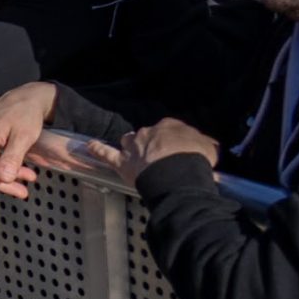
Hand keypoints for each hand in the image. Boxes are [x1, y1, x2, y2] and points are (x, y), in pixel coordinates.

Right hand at [0, 81, 57, 207]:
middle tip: (22, 193)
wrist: (31, 95)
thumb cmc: (26, 111)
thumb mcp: (24, 135)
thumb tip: (4, 178)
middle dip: (4, 184)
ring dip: (10, 176)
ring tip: (30, 179)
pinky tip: (25, 170)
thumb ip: (12, 157)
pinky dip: (11, 166)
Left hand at [88, 117, 219, 183]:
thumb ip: (206, 145)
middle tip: (160, 157)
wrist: (176, 173)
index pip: (170, 129)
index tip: (177, 148)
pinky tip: (89, 146)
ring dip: (130, 146)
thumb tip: (209, 146)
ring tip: (133, 153)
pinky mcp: (122, 162)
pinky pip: (105, 154)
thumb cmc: (195, 159)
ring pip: (127, 141)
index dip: (172, 140)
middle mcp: (148, 132)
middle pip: (147, 135)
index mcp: (170, 126)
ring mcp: (133, 147)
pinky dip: (97, 149)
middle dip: (151, 144)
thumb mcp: (209, 148)